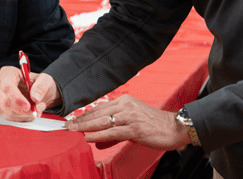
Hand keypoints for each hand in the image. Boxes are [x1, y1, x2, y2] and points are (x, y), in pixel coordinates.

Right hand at [0, 67, 60, 121]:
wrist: (37, 91)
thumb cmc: (39, 83)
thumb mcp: (45, 80)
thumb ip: (41, 87)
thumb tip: (35, 98)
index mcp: (8, 72)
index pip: (7, 86)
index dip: (16, 98)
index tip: (28, 106)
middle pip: (5, 101)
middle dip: (22, 110)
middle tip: (36, 111)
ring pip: (7, 111)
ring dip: (24, 114)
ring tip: (35, 109)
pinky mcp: (0, 107)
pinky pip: (9, 117)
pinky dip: (22, 117)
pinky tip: (29, 112)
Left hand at [66, 94, 190, 150]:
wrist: (175, 128)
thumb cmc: (154, 126)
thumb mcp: (132, 126)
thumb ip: (114, 133)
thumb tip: (96, 141)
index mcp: (125, 101)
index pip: (99, 108)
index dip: (84, 115)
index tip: (72, 119)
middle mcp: (126, 106)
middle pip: (98, 113)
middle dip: (80, 120)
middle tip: (66, 125)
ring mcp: (130, 116)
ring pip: (102, 121)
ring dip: (85, 126)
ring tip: (72, 130)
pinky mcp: (134, 128)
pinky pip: (112, 132)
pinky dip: (98, 135)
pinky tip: (88, 137)